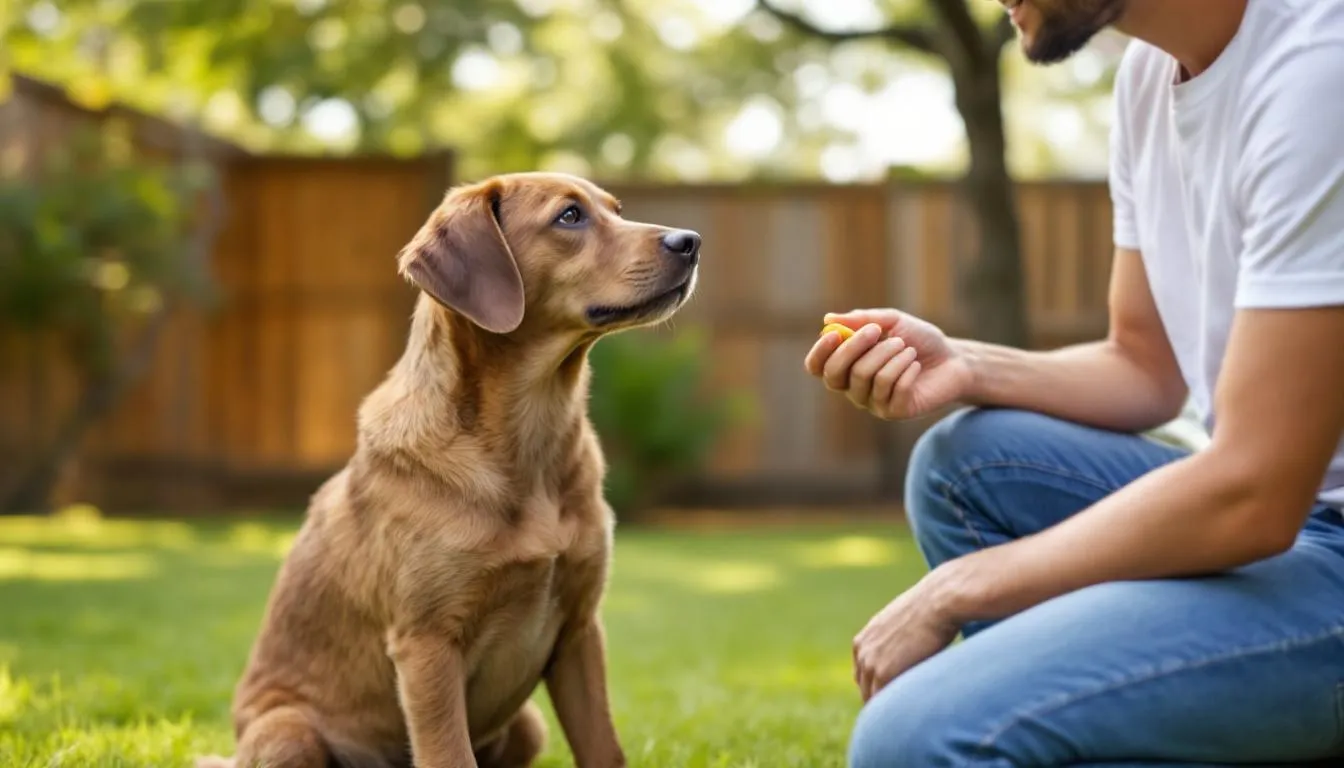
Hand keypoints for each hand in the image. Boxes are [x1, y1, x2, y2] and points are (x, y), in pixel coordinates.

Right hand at [803, 308, 972, 419]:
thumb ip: (862, 319)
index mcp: (847, 366)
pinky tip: (915, 366)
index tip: (834, 334)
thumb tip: (828, 318)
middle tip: (880, 330)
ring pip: (866, 377)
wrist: (953, 360)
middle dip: (856, 348)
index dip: (820, 353)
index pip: (817, 367)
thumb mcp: (891, 321)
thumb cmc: (918, 340)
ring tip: (908, 349)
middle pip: (836, 374)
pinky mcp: (894, 412)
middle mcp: (854, 388)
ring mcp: (873, 403)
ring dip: (890, 355)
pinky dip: (906, 370)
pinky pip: (891, 388)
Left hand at [852, 573, 961, 702]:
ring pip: (872, 698)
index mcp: (863, 641)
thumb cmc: (930, 611)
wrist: (937, 601)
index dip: (876, 687)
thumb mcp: (902, 624)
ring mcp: (870, 664)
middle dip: (880, 699)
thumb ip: (896, 641)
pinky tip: (913, 707)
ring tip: (909, 710)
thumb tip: (908, 650)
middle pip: (864, 689)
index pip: (862, 675)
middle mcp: (861, 652)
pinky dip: (896, 710)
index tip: (892, 695)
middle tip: (901, 708)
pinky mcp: (884, 673)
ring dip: (888, 707)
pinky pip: (884, 702)